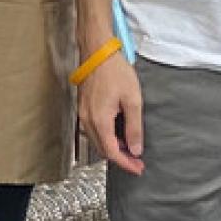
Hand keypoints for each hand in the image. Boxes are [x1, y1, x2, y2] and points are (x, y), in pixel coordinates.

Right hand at [78, 53, 144, 174]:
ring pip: (96, 141)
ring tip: (130, 147)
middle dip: (120, 158)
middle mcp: (87, 120)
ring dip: (112, 147)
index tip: (138, 168)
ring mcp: (83, 113)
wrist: (98, 52)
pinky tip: (117, 133)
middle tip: (137, 160)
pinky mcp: (82, 107)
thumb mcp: (132, 100)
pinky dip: (105, 137)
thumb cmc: (115, 72)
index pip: (112, 152)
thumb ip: (134, 128)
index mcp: (100, 120)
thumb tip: (135, 149)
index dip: (126, 163)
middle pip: (102, 149)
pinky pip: (92, 130)